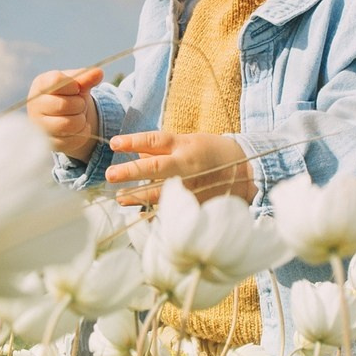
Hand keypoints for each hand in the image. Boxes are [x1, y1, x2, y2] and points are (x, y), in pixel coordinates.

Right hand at [25, 66, 104, 158]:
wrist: (65, 116)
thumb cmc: (69, 95)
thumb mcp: (77, 84)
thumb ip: (86, 77)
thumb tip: (99, 72)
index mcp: (40, 85)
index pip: (56, 81)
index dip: (72, 85)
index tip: (76, 88)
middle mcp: (35, 106)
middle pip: (63, 105)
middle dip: (79, 104)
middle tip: (79, 104)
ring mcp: (40, 126)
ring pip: (68, 124)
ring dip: (81, 120)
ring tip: (79, 116)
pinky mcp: (50, 143)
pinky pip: (72, 140)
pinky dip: (82, 133)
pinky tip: (79, 128)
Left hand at [105, 130, 255, 206]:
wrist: (245, 171)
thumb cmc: (211, 152)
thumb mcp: (188, 141)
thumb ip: (161, 148)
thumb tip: (135, 154)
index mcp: (184, 145)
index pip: (155, 140)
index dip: (133, 141)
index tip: (113, 143)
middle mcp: (187, 164)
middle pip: (155, 167)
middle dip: (131, 171)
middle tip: (110, 175)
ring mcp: (192, 185)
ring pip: (161, 192)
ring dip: (138, 197)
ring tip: (120, 198)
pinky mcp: (197, 203)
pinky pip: (173, 208)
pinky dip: (156, 211)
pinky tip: (142, 214)